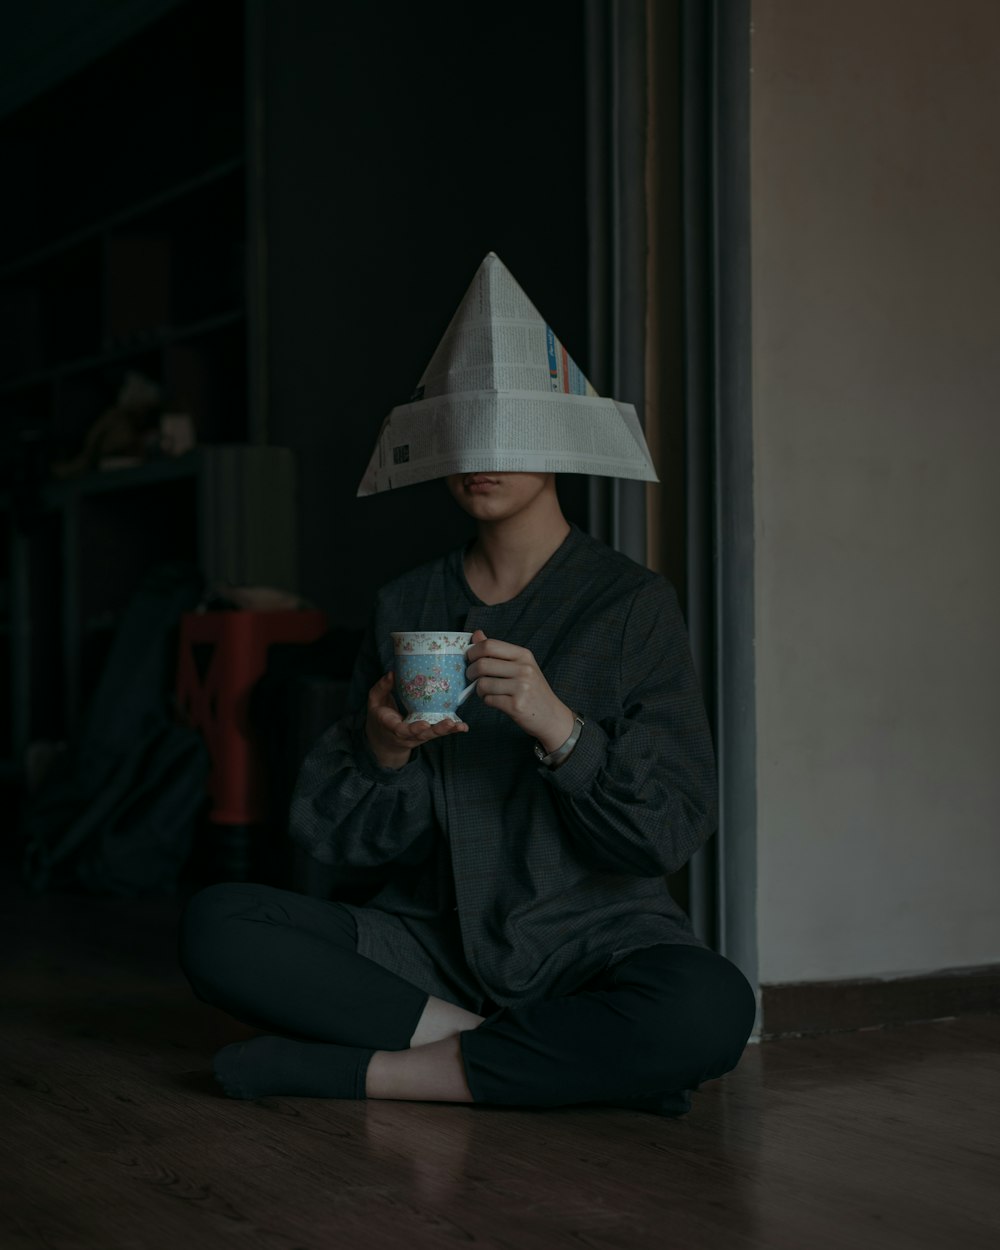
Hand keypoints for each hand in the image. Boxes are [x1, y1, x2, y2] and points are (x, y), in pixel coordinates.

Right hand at [365, 672, 467, 768]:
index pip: (401, 730)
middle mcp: (407, 735)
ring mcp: (418, 735)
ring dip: (447, 730)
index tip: (424, 724)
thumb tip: (392, 673)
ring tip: (460, 726)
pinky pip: (439, 732)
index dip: (413, 729)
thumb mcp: (374, 701)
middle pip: (422, 735)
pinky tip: (463, 727)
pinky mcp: (427, 733)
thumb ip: (382, 688)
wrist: (384, 739)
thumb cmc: (380, 716)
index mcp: (392, 727)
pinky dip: (452, 730)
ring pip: (433, 735)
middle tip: (449, 723)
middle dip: (436, 730)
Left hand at [465, 630, 574, 751]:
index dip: (473, 652)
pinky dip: (487, 700)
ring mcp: (521, 687)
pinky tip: (495, 700)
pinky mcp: (516, 705)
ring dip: (478, 689)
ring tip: (486, 691)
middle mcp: (524, 669)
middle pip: (482, 664)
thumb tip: (476, 634)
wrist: (552, 716)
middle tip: (473, 677)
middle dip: (471, 672)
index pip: (489, 645)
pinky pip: (488, 699)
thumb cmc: (533, 689)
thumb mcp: (520, 665)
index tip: (470, 659)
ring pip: (482, 684)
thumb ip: (497, 650)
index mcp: (523, 655)